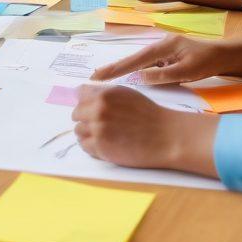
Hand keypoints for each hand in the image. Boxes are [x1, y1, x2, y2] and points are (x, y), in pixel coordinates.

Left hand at [72, 84, 218, 175]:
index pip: (79, 94)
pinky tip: (104, 144)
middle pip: (76, 113)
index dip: (85, 101)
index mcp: (104, 93)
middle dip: (85, 118)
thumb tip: (81, 94)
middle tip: (101, 124)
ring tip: (104, 135)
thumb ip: (104, 93)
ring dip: (87, 133)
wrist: (165, 136)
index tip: (90, 107)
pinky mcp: (100, 147)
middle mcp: (98, 109)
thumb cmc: (148, 114)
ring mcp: (98, 129)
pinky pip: (84, 146)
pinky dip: (91, 146)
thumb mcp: (126, 94)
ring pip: (78, 131)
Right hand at [91, 33, 224, 84]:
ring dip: (125, 69)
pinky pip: (149, 64)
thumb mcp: (187, 71)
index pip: (136, 60)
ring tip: (106, 77)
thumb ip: (163, 75)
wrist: (223, 55)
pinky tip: (130, 77)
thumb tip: (141, 78)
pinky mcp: (167, 56)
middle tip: (95, 76)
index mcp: (164, 46)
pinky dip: (138, 70)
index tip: (101, 75)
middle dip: (115, 67)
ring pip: (140, 62)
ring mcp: (164, 50)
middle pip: (134, 58)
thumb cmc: (207, 62)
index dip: (118, 68)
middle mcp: (160, 45)